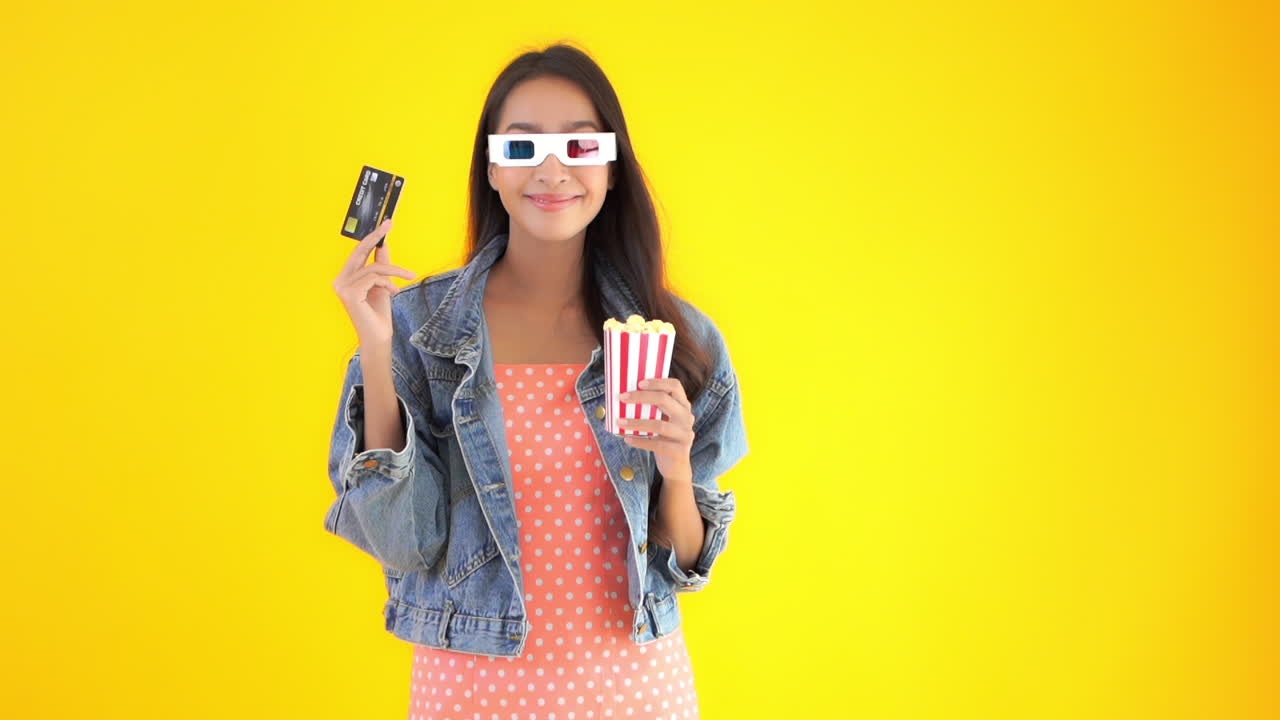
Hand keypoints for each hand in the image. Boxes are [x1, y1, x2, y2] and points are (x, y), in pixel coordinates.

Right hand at [332, 219, 417, 347]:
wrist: (378, 336)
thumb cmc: (379, 313)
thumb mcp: (383, 284)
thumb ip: (381, 264)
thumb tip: (383, 243)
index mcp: (345, 278)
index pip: (358, 252)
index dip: (371, 237)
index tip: (385, 224)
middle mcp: (339, 281)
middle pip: (360, 252)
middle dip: (376, 236)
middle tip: (390, 223)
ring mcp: (342, 287)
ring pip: (373, 267)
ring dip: (394, 272)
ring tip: (405, 279)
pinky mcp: (350, 293)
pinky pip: (374, 277)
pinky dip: (388, 282)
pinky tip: (393, 292)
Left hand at [617, 377, 694, 482]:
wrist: (676, 468)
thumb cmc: (664, 439)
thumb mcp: (662, 420)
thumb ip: (653, 408)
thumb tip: (626, 396)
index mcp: (683, 405)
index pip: (675, 386)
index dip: (658, 381)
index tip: (639, 382)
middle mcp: (687, 417)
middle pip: (665, 400)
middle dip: (641, 396)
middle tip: (623, 398)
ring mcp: (685, 434)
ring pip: (659, 424)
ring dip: (636, 422)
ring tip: (620, 422)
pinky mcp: (680, 450)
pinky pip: (656, 444)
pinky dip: (640, 441)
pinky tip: (627, 439)